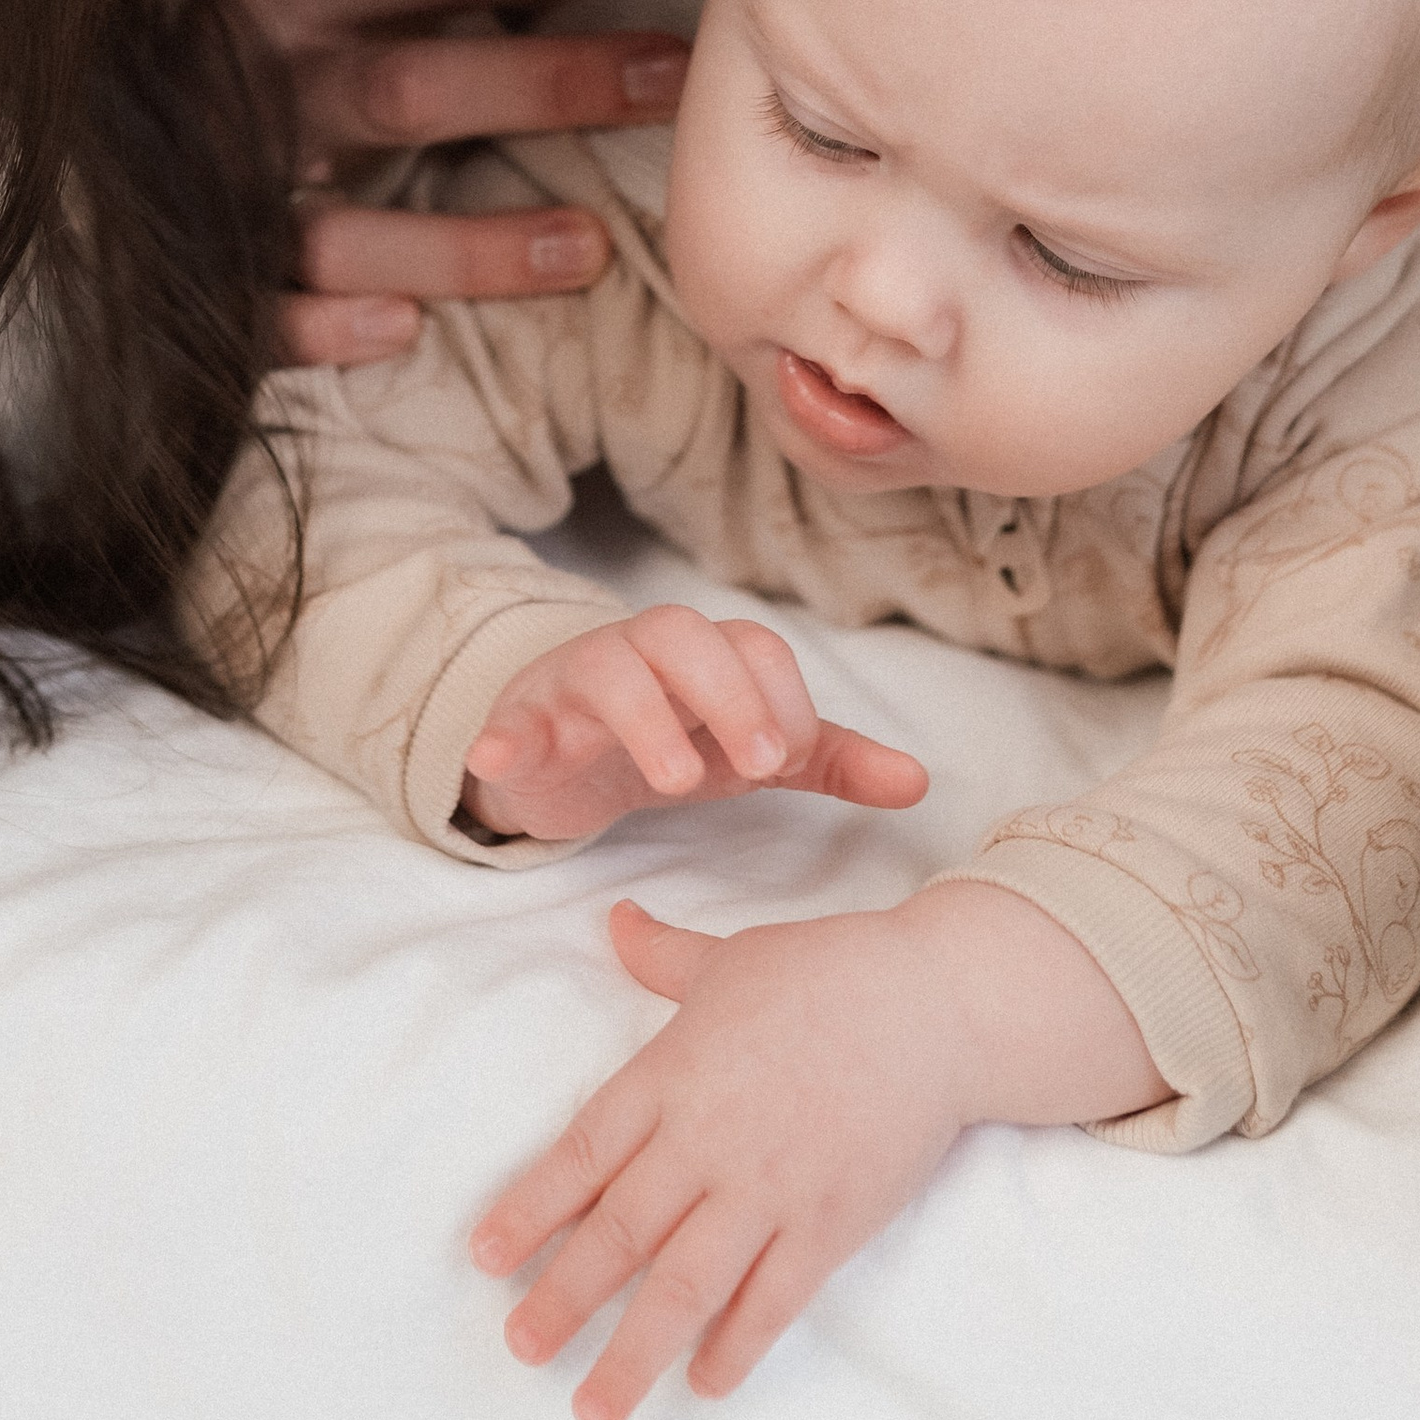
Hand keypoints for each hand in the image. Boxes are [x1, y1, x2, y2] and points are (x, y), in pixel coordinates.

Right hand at [211, 0, 689, 363]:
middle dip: (549, 84)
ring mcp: (221, 192)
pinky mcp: (197, 282)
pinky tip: (404, 328)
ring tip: (588, 247)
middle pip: (410, 89)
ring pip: (347, 230)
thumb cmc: (223, 39)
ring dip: (470, 245)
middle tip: (669, 81)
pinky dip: (327, 326)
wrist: (40, 127)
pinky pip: (263, 316)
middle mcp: (256, 87)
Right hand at [460, 608, 927, 841]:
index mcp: (708, 655)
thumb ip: (828, 760)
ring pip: (608, 668)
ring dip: (644, 718)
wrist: (562, 756)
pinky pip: (509, 719)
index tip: (787, 763)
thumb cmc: (669, 738)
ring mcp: (577, 682)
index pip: (755, 649)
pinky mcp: (521, 723)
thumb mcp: (748, 751)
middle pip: (684, 636)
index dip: (780, 701)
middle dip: (727, 694)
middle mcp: (644, 652)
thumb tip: (919, 782)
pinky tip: (500, 759)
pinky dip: (504, 735)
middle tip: (759, 764)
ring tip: (675, 778)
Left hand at [472, 886, 1167, 1419]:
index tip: (482, 1258)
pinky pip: (773, 1300)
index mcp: (674, 1073)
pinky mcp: (830, 1223)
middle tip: (519, 1349)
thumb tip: (613, 919)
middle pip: (621, 1232)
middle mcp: (710, 1140)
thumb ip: (662, 955)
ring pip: (687, 1284)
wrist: (938, 1004)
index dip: (529, 1207)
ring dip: (634, 1350)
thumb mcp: (733, 957)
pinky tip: (703, 1383)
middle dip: (563, 1297)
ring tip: (593, 1410)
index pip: (583, 1152)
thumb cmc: (829, 972)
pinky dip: (736, 1345)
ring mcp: (771, 1188)